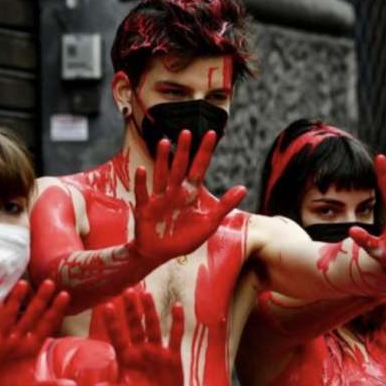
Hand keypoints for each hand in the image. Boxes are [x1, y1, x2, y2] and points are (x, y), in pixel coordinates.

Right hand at [0, 280, 75, 385]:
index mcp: (31, 349)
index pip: (47, 326)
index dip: (55, 311)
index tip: (65, 295)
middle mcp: (18, 341)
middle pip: (31, 317)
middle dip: (40, 301)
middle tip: (50, 282)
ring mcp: (1, 343)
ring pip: (9, 318)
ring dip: (14, 302)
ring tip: (23, 283)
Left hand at [93, 289, 183, 385]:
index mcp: (126, 357)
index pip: (117, 336)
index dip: (113, 322)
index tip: (107, 305)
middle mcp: (140, 350)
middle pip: (134, 326)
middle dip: (131, 309)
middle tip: (127, 290)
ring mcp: (156, 351)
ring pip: (152, 326)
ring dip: (150, 311)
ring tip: (147, 293)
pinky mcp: (171, 355)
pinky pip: (175, 335)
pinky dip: (177, 322)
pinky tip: (177, 306)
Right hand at [133, 130, 245, 261]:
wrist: (159, 254)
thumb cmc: (184, 238)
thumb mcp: (209, 223)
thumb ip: (224, 205)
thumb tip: (244, 187)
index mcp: (190, 193)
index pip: (199, 168)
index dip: (205, 152)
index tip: (211, 133)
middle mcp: (175, 191)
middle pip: (180, 167)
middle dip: (183, 151)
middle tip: (186, 132)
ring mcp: (159, 198)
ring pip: (161, 175)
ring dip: (162, 160)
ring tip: (164, 142)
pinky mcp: (145, 208)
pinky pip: (143, 194)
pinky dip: (142, 183)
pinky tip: (142, 170)